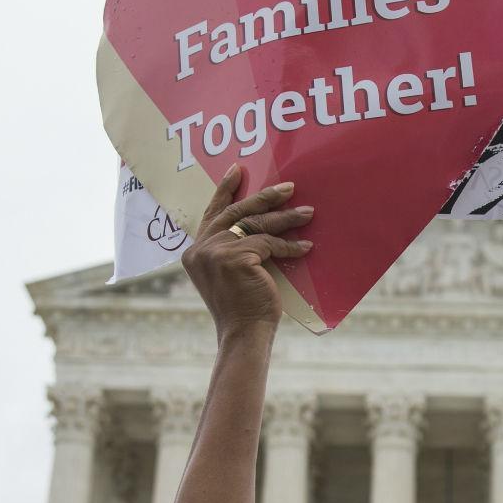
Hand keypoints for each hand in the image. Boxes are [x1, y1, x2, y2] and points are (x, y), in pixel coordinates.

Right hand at [181, 166, 313, 341]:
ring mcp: (215, 252)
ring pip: (256, 226)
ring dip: (286, 218)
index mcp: (195, 251)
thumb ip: (231, 250)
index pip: (213, 213)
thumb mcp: (230, 274)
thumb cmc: (243, 309)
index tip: (237, 169)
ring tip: (308, 213)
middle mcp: (200, 248)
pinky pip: (268, 243)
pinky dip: (289, 246)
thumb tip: (257, 225)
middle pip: (237, 213)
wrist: (243, 333)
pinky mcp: (235, 257)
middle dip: (265, 197)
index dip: (225, 190)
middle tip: (288, 187)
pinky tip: (305, 247)